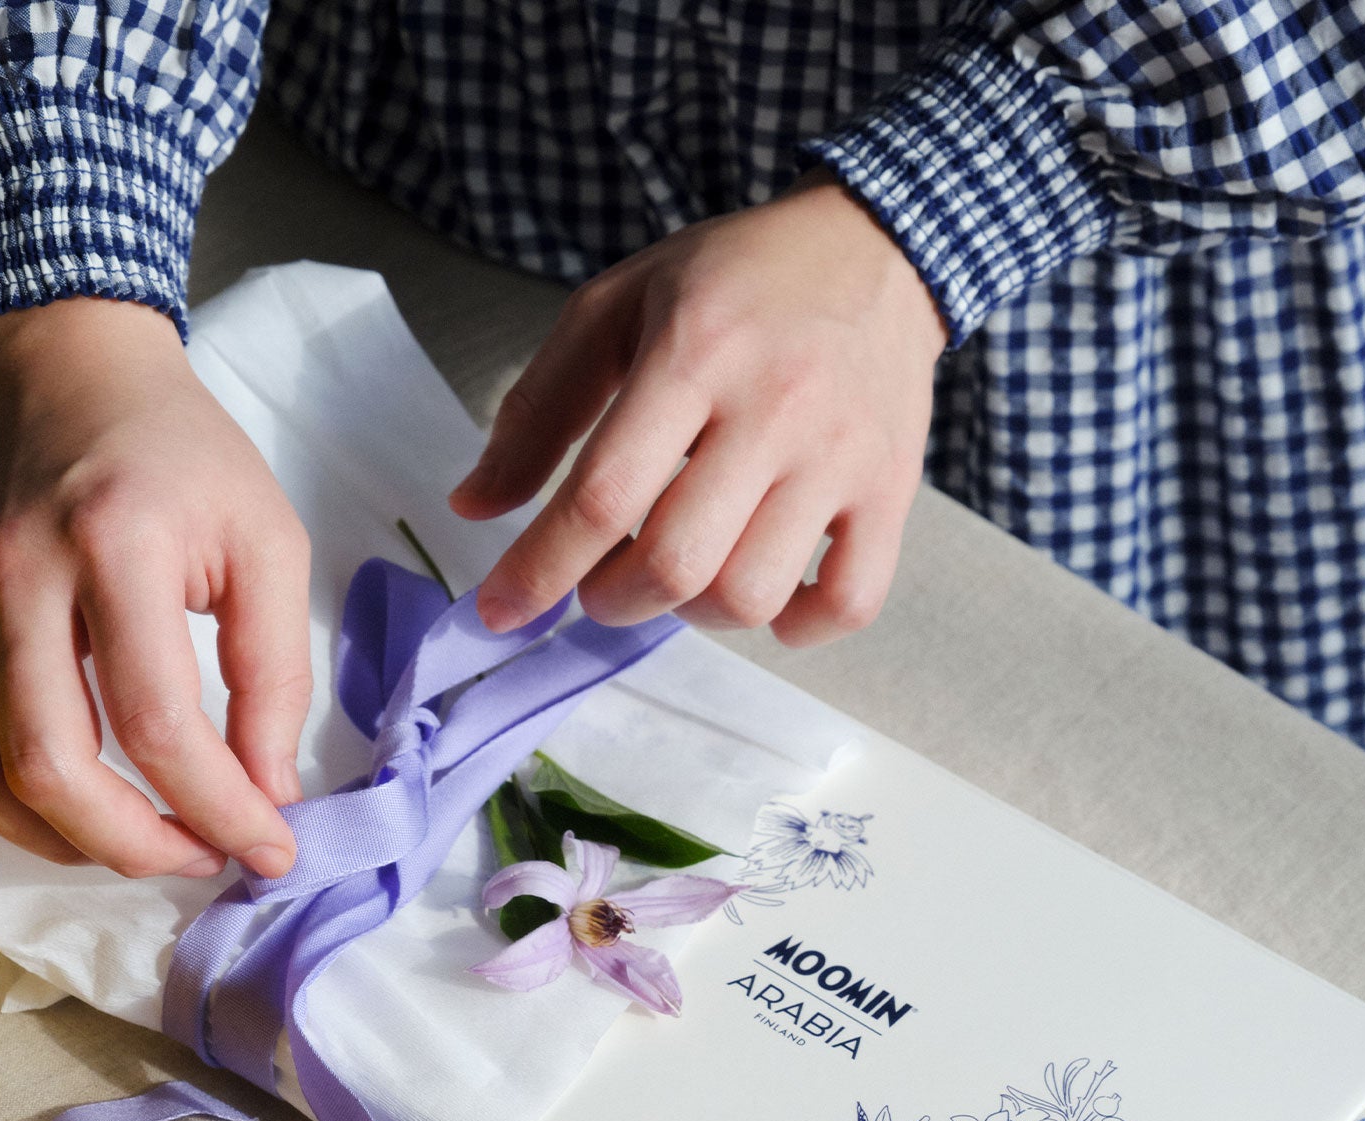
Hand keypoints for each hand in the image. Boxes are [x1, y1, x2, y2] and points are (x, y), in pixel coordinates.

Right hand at [0, 298, 309, 877]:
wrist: (71, 372)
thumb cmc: (184, 457)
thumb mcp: (268, 544)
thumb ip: (276, 673)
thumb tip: (268, 791)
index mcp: (114, 552)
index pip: (159, 725)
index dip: (222, 809)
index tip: (272, 847)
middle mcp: (16, 583)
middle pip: (48, 767)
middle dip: (136, 845)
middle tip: (204, 855)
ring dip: (58, 840)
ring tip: (140, 841)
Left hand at [450, 173, 946, 646]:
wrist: (876, 250)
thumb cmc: (736, 283)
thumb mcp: (617, 308)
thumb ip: (540, 408)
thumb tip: (474, 505)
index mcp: (694, 352)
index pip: (602, 494)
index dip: (539, 569)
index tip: (500, 610)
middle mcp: (774, 407)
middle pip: (675, 562)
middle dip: (614, 600)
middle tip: (602, 584)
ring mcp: (841, 456)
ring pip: (753, 596)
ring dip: (697, 614)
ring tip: (686, 573)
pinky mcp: (891, 492)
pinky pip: (848, 604)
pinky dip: (797, 626)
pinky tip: (770, 595)